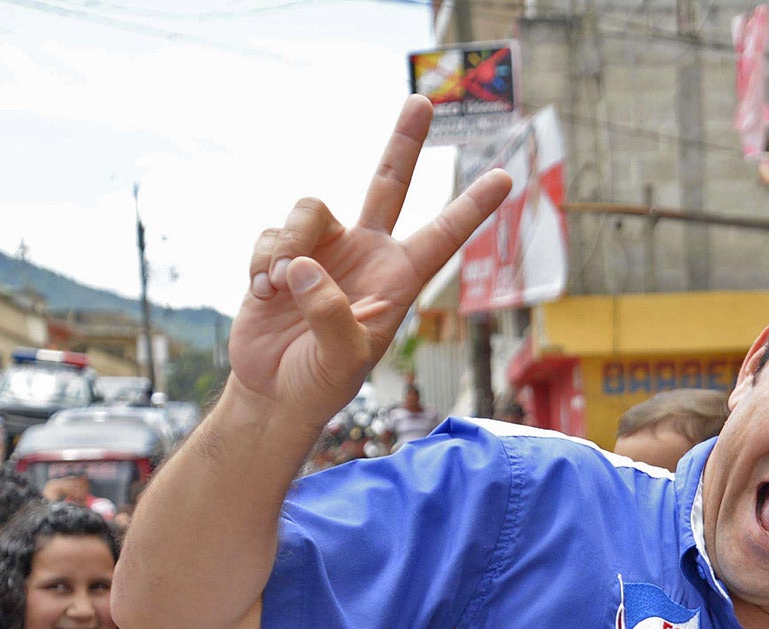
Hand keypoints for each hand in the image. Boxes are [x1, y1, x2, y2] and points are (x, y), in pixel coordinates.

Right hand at [232, 96, 510, 426]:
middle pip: (389, 184)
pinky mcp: (283, 252)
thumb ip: (332, 317)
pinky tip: (262, 293)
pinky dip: (263, 261)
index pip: (443, 236)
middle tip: (424, 100)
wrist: (275, 389)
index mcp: (399, 280)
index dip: (472, 207)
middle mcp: (368, 254)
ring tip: (281, 287)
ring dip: (288, 245)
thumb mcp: (341, 361)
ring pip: (308, 209)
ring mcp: (326, 249)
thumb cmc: (321, 381)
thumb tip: (307, 269)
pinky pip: (270, 235)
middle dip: (404, 142)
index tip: (506, 178)